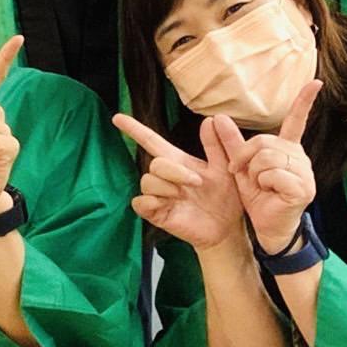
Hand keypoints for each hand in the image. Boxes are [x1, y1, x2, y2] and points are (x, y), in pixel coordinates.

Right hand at [111, 113, 245, 252]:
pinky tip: (167, 205)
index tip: (117, 118)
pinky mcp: (157, 214)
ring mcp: (160, 196)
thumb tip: (209, 119)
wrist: (229, 228)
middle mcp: (165, 177)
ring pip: (147, 182)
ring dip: (167, 187)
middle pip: (154, 163)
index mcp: (178, 162)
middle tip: (196, 182)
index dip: (134, 129)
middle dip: (173, 171)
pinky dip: (151, 202)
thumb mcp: (225, 168)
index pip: (151, 141)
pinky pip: (140, 203)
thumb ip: (215, 145)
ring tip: (184, 196)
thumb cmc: (227, 197)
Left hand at [213, 80, 321, 255]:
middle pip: (264, 141)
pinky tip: (270, 193)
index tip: (317, 82)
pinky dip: (264, 184)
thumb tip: (217, 117)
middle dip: (245, 158)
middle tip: (244, 174)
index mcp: (287, 148)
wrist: (267, 226)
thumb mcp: (241, 167)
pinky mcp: (303, 187)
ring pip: (267, 158)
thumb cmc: (258, 197)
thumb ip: (231, 143)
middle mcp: (299, 156)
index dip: (305, 101)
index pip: (297, 120)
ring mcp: (304, 172)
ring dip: (255, 174)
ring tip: (261, 186)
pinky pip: (273, 174)